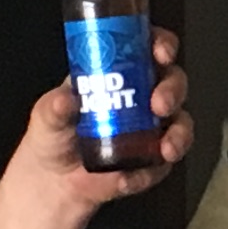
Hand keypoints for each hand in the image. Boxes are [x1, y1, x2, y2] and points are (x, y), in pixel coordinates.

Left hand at [28, 27, 191, 203]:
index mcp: (119, 74)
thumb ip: (54, 108)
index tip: (161, 52)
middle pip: (173, 82)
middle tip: (160, 103)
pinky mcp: (151, 163)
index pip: (148, 49)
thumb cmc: (52, 137)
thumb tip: (64, 100)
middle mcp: (141, 98)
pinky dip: (150, 172)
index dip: (162, 45)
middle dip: (173, 90)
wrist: (53, 184)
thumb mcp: (46, 117)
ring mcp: (151, 131)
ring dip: (179, 134)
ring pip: (180, 124)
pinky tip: (129, 178)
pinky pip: (162, 165)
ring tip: (166, 148)